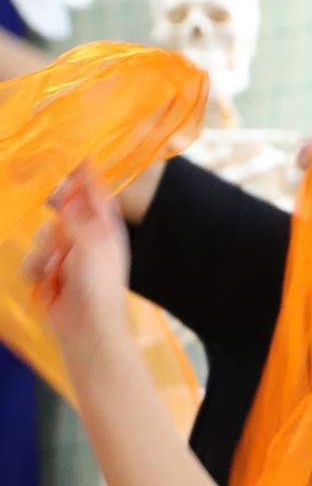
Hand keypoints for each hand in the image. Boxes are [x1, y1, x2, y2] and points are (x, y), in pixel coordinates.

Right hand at [25, 169, 131, 357]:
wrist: (86, 327)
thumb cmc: (98, 287)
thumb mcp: (90, 245)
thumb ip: (77, 219)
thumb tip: (69, 197)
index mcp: (107, 233)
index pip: (97, 199)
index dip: (89, 180)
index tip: (82, 159)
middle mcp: (88, 242)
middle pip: (62, 215)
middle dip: (57, 226)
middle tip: (63, 240)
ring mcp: (67, 258)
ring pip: (42, 237)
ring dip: (45, 254)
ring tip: (58, 270)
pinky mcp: (48, 274)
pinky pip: (31, 260)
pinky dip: (36, 270)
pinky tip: (49, 283)